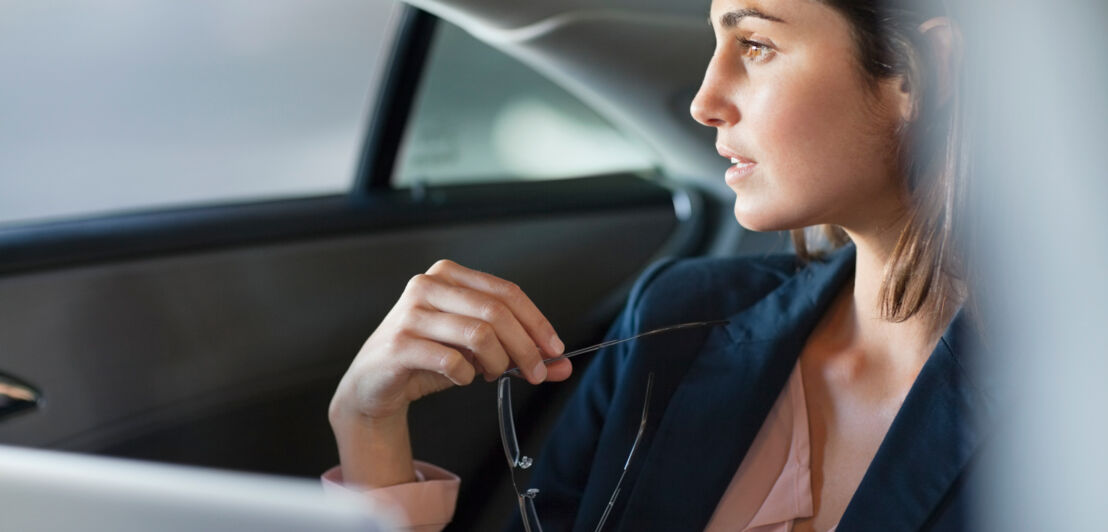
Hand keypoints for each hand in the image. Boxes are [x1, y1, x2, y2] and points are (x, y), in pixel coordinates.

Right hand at [330, 259, 570, 424]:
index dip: (537, 321)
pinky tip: (462, 378)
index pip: (506, 292)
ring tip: (494, 374)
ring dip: (498, 362)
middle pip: (496, 312)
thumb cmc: (427, 358)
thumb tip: (563, 365)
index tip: (556, 349)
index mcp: (449, 275)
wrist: (374, 383)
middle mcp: (427, 285)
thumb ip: (518, 352)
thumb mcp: (477, 351)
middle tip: (537, 373)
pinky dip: (466, 376)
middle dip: (525, 347)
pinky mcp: (399, 344)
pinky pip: (452, 361)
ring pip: (479, 334)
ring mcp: (410, 313)